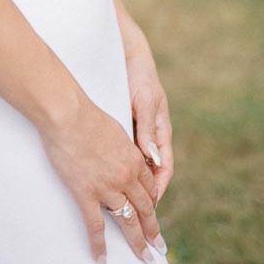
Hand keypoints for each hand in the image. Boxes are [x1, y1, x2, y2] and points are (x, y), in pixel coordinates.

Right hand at [41, 96, 164, 263]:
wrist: (68, 115)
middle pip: (145, 210)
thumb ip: (121, 145)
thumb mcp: (114, 128)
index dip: (153, 204)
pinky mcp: (86, 193)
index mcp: (134, 160)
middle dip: (153, 231)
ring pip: (128, 221)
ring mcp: (107, 188)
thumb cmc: (87, 115)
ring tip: (145, 259)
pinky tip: (102, 261)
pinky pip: (95, 226)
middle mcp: (126, 177)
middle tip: (159, 248)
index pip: (149, 188)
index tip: (154, 216)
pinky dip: (99, 246)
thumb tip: (119, 150)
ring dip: (138, 242)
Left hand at [113, 0, 173, 200]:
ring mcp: (135, 129)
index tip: (149, 206)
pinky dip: (114, 164)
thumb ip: (148, 128)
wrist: (125, 50)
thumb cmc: (138, 74)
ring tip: (116, 202)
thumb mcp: (145, 101)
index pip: (163, 168)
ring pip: (134, 164)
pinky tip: (101, 173)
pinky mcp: (121, 124)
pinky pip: (120, 150)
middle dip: (144, 195)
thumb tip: (151, 159)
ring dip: (127, 182)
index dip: (157, 188)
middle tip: (134, 214)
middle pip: (149, 171)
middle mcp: (149, 133)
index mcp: (160, 130)